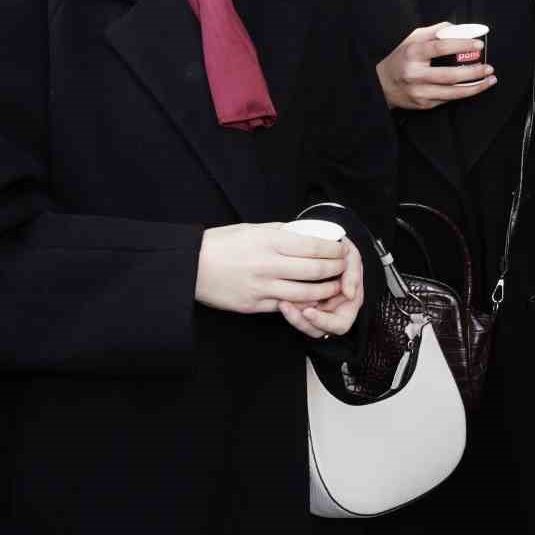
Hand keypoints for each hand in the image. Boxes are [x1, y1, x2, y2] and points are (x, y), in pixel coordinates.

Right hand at [194, 223, 348, 314]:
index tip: (342, 249)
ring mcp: (262, 288)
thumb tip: (307, 233)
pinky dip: (303, 304)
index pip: (314, 247)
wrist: (190, 266)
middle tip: (344, 268)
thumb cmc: (221, 243)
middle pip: (315, 271)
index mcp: (270, 242)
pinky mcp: (254, 305)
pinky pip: (285, 306)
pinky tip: (312, 300)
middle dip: (336, 270)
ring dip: (325, 291)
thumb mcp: (253, 228)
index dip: (334, 250)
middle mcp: (268, 265)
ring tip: (334, 287)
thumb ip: (282, 232)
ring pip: (305, 293)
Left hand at [280, 242, 364, 339]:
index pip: (339, 324)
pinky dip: (289, 311)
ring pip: (306, 326)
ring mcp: (319, 309)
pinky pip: (297, 316)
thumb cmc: (339, 250)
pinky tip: (281, 300)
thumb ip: (353, 274)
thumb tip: (350, 294)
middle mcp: (334, 309)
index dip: (324, 321)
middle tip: (289, 308)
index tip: (308, 311)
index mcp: (349, 303)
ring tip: (283, 303)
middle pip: (318, 329)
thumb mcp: (351, 257)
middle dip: (303, 321)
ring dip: (294, 318)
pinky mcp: (304, 306)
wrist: (326, 244)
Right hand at [375, 22, 495, 109]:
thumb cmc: (401, 58)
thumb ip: (434, 32)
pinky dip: (463, 93)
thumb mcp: (412, 39)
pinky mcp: (424, 104)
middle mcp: (415, 74)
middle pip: (450, 75)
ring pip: (452, 93)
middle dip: (473, 72)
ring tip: (489, 79)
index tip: (478, 45)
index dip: (461, 45)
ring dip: (475, 87)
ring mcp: (419, 92)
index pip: (440, 48)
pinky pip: (448, 99)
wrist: (381, 84)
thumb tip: (458, 28)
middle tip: (489, 67)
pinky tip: (475, 87)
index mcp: (413, 54)